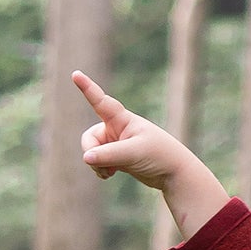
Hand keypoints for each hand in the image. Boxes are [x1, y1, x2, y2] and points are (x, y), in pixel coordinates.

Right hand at [74, 71, 183, 187]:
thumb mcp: (133, 154)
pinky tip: (109, 175)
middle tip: (101, 166)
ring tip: (109, 173)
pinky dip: (100, 169)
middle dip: (91, 152)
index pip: (100, 101)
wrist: (174, 173)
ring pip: (93, 152)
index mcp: (122, 119)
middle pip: (90, 137)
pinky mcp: (119, 158)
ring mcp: (117, 143)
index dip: (87, 87)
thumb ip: (108, 155)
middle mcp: (116, 128)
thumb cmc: (159, 156)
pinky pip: (99, 162)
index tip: (75, 74)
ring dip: (96, 164)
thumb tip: (86, 158)